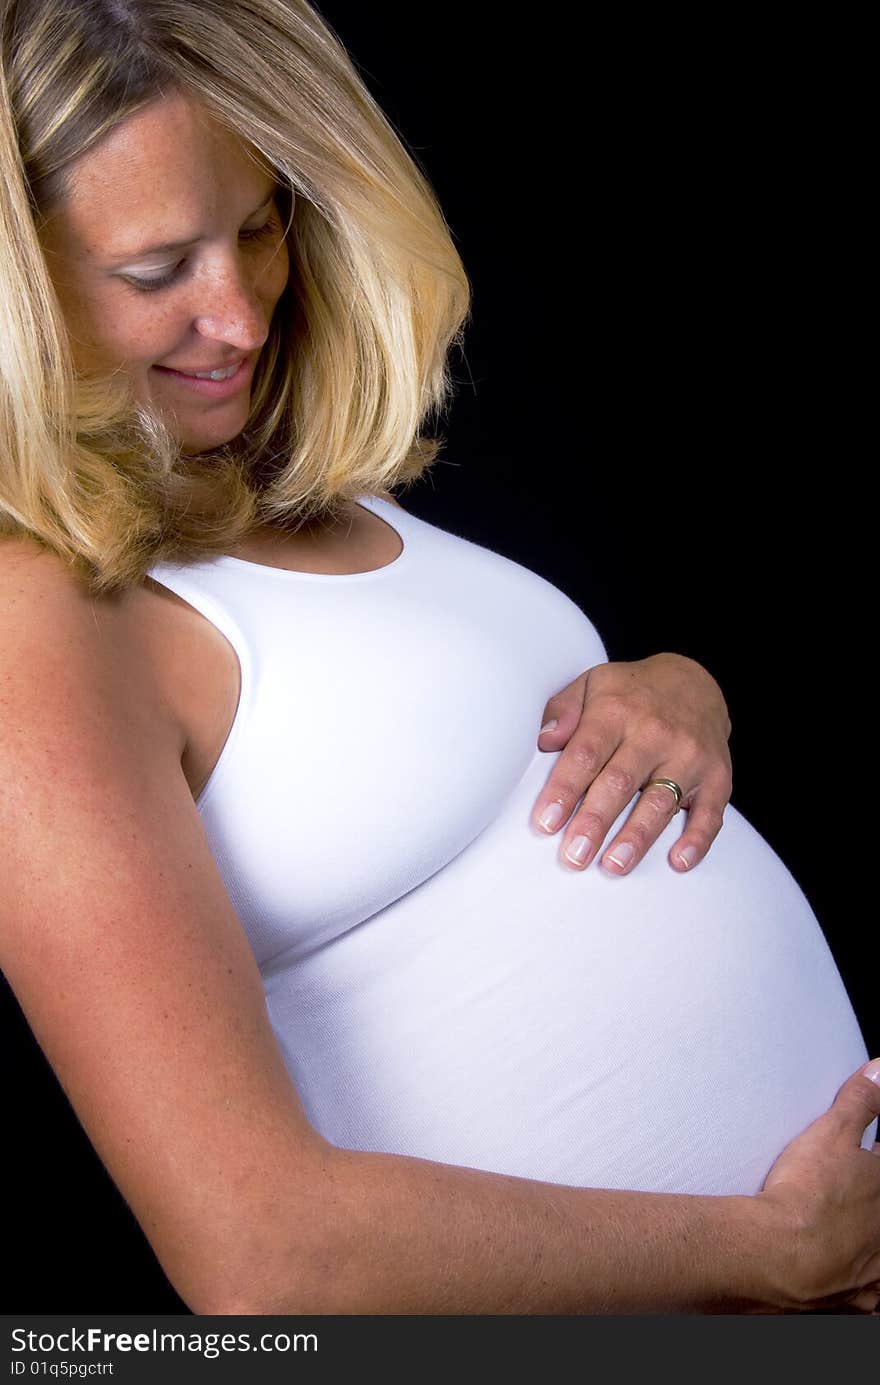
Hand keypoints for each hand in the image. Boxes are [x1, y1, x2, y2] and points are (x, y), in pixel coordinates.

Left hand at [531, 653, 731, 874]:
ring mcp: (689, 756)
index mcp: (617, 711)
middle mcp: (655, 733)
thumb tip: (544, 740)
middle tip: (574, 855)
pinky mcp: (717, 776)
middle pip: (620, 782)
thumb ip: (564, 710)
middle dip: (595, 822)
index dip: (565, 790)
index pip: (586, 754)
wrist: (695, 682)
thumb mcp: (592, 685)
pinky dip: (697, 840)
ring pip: (660, 801)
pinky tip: (678, 862)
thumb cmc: (631, 694)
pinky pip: (710, 813)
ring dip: (637, 837)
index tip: (546, 822)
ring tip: (614, 865)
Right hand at [755, 1060, 879, 1313]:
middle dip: (869, 1191)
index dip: (874, 1157)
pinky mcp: (858, 1300)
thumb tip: (879, 1071)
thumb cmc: (806, 1198)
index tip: (869, 1156)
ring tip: (850, 1226)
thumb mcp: (833, 1133)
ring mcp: (879, 1272)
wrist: (775, 1256)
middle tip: (853, 1185)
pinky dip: (866, 1282)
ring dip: (870, 1238)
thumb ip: (861, 1101)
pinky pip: (873, 1295)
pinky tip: (850, 1272)